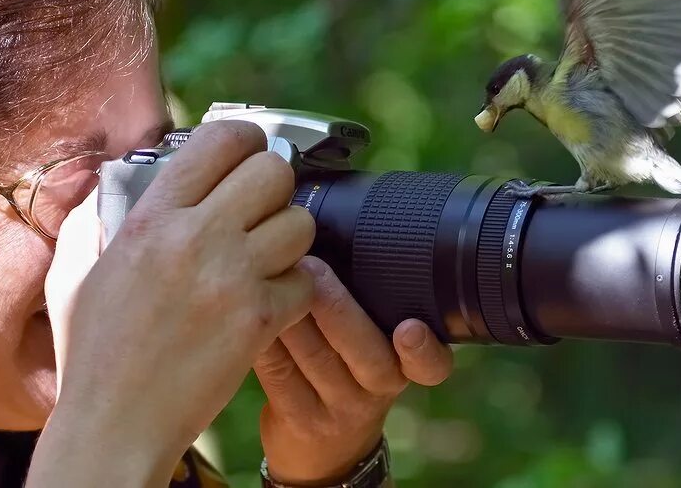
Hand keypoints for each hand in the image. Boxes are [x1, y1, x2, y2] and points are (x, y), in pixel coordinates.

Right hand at [31, 121, 315, 485]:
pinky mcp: (259, 319)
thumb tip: (115, 180)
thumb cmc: (94, 352)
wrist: (115, 424)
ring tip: (266, 260)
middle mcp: (194, 237)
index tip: (249, 153)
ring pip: (301, 223)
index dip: (246, 139)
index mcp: (151, 218)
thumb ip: (97, 217)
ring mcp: (231, 277)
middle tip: (262, 210)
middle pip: (274, 170)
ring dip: (290, 240)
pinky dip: (295, 292)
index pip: (221, 139)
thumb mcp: (78, 272)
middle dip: (276, 186)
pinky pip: (306, 281)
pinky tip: (268, 304)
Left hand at [254, 255, 452, 485]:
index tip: (409, 330)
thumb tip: (328, 231)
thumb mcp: (374, 346)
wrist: (325, 450)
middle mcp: (380, 388)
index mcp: (406, 364)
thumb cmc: (348, 370)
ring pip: (315, 358)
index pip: (431, 363)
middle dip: (337, 306)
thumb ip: (368, 301)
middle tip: (311, 266)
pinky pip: (278, 371)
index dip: (423, 348)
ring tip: (273, 274)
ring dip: (292, 312)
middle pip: (365, 352)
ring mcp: (339, 409)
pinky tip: (249, 306)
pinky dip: (265, 334)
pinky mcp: (298, 419)